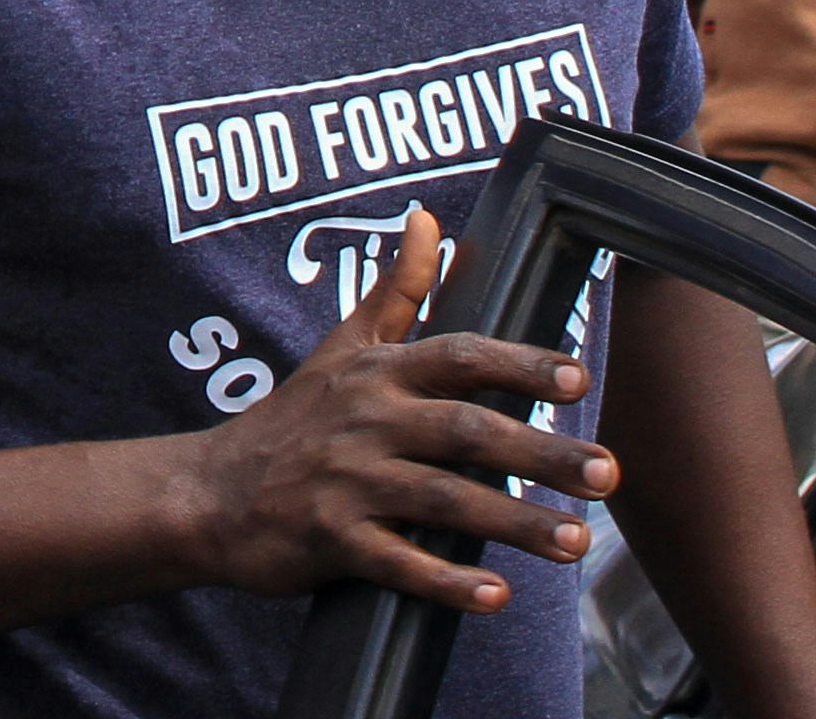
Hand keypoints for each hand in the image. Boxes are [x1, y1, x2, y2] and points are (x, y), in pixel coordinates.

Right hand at [174, 206, 608, 614]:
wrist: (209, 493)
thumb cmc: (292, 421)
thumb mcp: (341, 347)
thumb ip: (396, 291)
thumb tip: (429, 219)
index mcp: (376, 373)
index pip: (457, 357)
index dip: (519, 365)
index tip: (578, 378)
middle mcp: (364, 421)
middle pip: (464, 432)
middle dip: (541, 453)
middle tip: (607, 474)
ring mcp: (346, 481)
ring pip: (442, 500)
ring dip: (513, 522)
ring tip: (574, 542)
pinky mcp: (331, 540)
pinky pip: (399, 562)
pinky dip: (446, 581)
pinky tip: (494, 596)